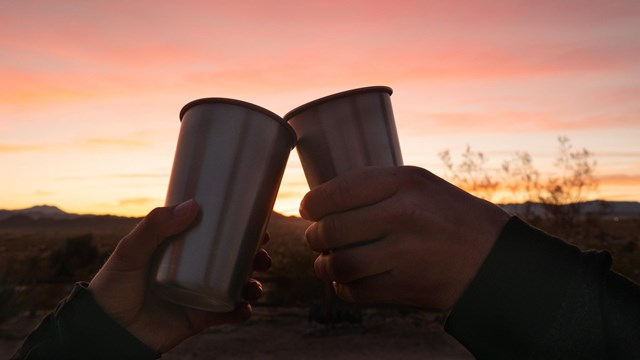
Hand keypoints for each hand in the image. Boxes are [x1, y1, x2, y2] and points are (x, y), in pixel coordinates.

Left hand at [88, 199, 270, 352]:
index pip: (216, 233)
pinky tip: (244, 309)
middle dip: (255, 257)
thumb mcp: (131, 251)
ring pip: (237, 286)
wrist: (106, 331)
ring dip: (253, 285)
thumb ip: (155, 227)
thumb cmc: (113, 286)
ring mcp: (199, 294)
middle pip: (234, 259)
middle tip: (262, 256)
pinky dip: (241, 312)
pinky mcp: (200, 318)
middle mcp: (194, 269)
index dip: (240, 229)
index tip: (257, 223)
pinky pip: (228, 314)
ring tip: (254, 286)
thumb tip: (193, 206)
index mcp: (181, 248)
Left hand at [300, 166, 509, 309]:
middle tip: (317, 238)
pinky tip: (346, 280)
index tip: (308, 210)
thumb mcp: (422, 185)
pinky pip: (355, 291)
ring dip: (323, 265)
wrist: (496, 259)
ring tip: (326, 261)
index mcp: (405, 182)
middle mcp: (403, 215)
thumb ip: (376, 188)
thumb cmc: (453, 217)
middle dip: (315, 237)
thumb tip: (324, 200)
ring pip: (339, 263)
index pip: (337, 191)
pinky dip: (342, 287)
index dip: (312, 204)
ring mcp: (404, 254)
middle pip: (331, 229)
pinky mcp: (406, 288)